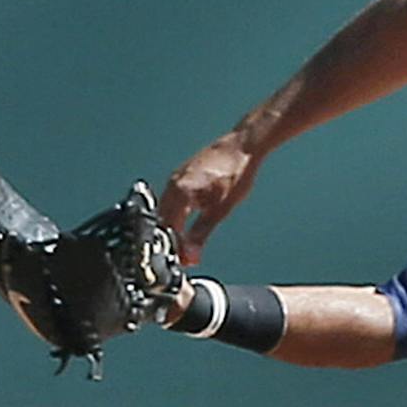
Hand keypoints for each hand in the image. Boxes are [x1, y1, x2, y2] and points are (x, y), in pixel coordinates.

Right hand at [158, 132, 256, 263]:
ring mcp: (176, 178)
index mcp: (179, 192)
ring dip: (174, 228)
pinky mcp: (182, 176)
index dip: (175, 247)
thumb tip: (191, 255)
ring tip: (187, 243)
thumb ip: (201, 233)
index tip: (183, 260)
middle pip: (163, 220)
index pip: (168, 228)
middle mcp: (173, 184)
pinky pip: (172, 200)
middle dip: (172, 240)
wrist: (243, 146)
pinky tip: (186, 222)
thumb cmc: (235, 172)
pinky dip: (177, 214)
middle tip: (185, 256)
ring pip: (166, 210)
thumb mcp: (220, 210)